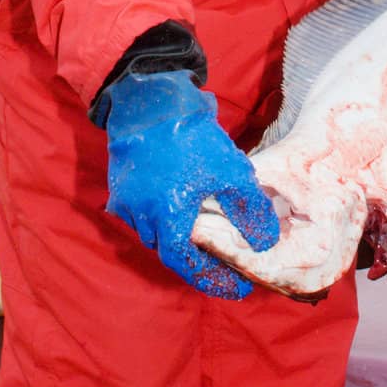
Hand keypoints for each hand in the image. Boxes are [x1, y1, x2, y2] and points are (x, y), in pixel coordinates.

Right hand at [100, 69, 279, 298]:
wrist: (149, 99)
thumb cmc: (190, 137)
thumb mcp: (231, 172)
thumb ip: (249, 210)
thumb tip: (265, 243)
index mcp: (166, 220)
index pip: (188, 266)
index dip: (213, 279)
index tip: (237, 287)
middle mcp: (141, 217)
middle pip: (170, 251)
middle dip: (197, 260)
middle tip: (226, 264)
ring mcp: (127, 202)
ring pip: (154, 232)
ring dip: (178, 236)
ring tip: (206, 237)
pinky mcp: (121, 185)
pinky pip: (142, 213)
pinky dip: (162, 216)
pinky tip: (181, 206)